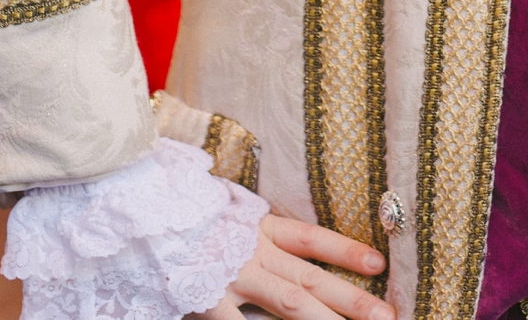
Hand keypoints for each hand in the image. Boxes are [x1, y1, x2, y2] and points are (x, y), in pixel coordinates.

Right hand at [201, 214, 394, 319]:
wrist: (140, 219)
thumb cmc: (187, 221)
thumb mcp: (228, 218)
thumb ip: (259, 235)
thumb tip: (290, 250)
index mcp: (260, 228)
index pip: (312, 238)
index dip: (346, 250)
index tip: (379, 264)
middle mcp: (254, 251)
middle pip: (312, 278)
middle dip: (352, 299)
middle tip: (387, 315)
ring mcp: (233, 276)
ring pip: (290, 302)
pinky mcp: (208, 298)